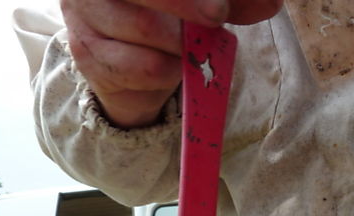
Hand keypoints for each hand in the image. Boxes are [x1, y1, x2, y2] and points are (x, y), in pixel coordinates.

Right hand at [59, 0, 282, 127]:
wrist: (128, 66)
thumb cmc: (165, 18)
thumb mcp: (201, 3)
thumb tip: (269, 2)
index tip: (219, 5)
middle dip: (185, 4)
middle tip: (216, 15)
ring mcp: (83, 14)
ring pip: (147, 29)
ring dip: (181, 45)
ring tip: (187, 47)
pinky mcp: (88, 54)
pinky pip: (145, 66)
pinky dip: (170, 71)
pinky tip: (170, 65)